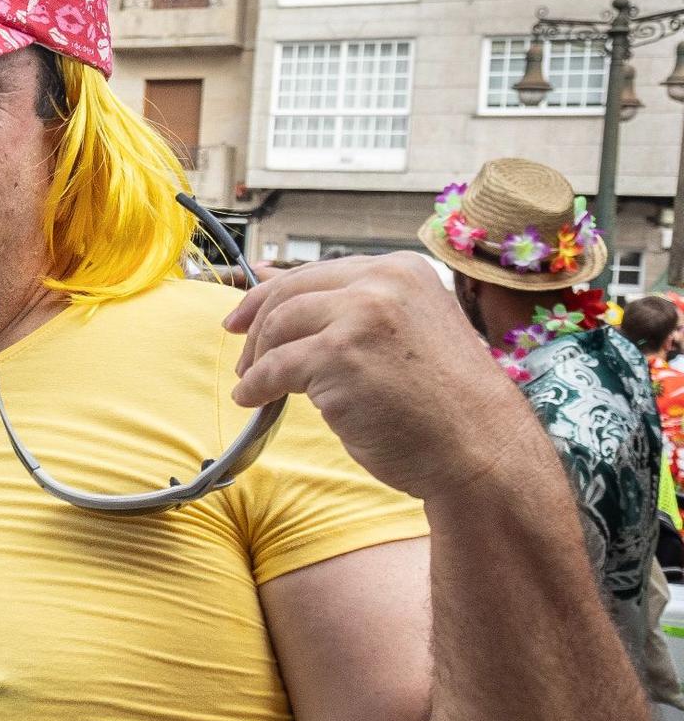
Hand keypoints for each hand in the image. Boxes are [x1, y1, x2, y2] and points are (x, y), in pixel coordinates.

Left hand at [226, 253, 535, 501]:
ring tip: (253, 383)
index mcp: (401, 272)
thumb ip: (349, 308)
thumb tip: (270, 277)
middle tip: (241, 356)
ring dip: (256, 360)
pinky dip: (256, 386)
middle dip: (255, 324)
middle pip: (289, 292)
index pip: (317, 273)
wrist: (480, 448)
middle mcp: (383, 283)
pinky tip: (253, 400)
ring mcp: (362, 317)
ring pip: (278, 326)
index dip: (270, 294)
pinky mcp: (340, 356)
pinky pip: (275, 367)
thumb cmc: (444, 403)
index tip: (242, 317)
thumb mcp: (403, 333)